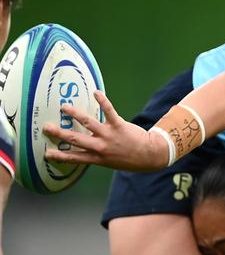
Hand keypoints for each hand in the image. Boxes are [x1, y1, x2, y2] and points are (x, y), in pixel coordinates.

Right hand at [44, 91, 168, 170]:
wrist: (148, 155)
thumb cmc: (128, 159)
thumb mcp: (109, 162)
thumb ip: (96, 156)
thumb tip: (83, 149)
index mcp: (97, 158)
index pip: (75, 157)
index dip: (60, 156)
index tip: (46, 153)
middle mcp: (100, 147)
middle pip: (76, 139)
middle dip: (60, 134)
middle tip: (46, 127)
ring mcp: (109, 135)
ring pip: (88, 123)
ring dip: (75, 114)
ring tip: (64, 107)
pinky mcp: (119, 125)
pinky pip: (109, 111)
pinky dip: (102, 100)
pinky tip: (96, 92)